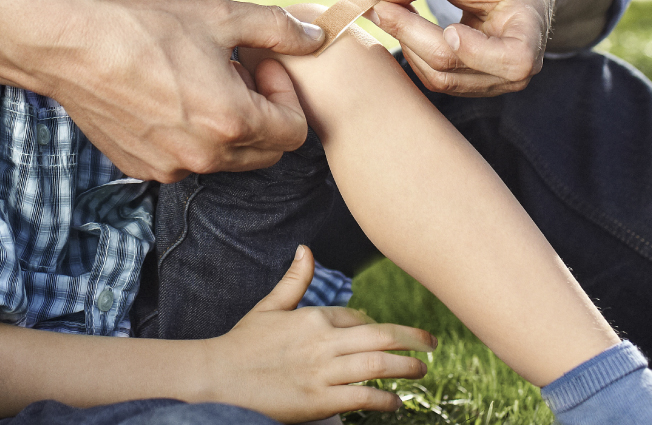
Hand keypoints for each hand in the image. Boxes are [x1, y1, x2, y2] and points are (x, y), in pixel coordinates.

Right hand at [44, 0, 320, 180]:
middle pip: (265, 152)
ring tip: (198, 82)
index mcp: (233, 121)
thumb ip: (276, 28)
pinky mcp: (142, 168)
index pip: (294, 132)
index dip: (285, 95)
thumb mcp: (218, 16)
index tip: (259, 65)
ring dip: (227, 127)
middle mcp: (205, 156)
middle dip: (262, 114)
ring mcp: (171, 167)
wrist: (72, 49)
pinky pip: (186, 161)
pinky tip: (165, 98)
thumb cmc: (143, 29)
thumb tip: (317, 37)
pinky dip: (189, 137)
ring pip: (225, 159)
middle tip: (233, 73)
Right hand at [201, 246, 432, 421]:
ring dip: (406, 367)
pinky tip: (395, 401)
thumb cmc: (244, 343)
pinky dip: (384, 399)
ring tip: (422, 371)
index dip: (377, 327)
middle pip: (380, 337)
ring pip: (377, 365)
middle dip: (412, 339)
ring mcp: (322, 372)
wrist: (219, 377)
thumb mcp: (268, 307)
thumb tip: (306, 249)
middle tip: (433, 344)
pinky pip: (362, 397)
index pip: (358, 318)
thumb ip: (294, 281)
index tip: (388, 337)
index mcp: (312, 318)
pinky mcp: (320, 400)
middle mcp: (322, 342)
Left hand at [368, 0, 554, 96]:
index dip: (472, 48)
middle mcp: (519, 68)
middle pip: (453, 66)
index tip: (446, 23)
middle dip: (411, 34)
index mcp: (531, 32)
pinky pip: (435, 78)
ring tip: (392, 10)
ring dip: (407, 44)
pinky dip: (413, 52)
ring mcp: (495, 81)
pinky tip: (405, 25)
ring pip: (438, 78)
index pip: (510, 60)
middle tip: (381, 4)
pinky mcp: (472, 83)